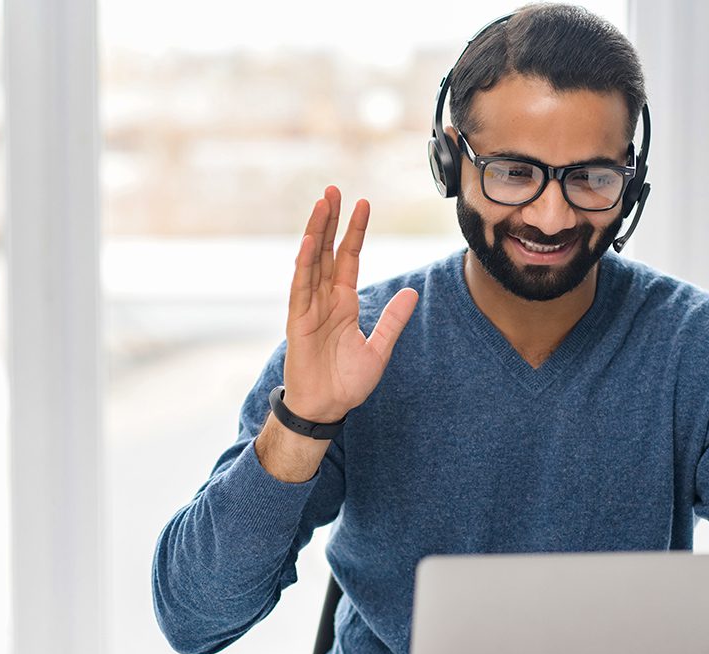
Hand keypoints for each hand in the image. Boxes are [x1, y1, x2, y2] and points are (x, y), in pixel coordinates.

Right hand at [283, 186, 417, 421]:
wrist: (326, 408)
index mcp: (344, 302)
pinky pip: (300, 288)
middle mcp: (324, 299)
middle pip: (326, 251)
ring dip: (315, 232)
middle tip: (333, 189)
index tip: (362, 204)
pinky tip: (308, 242)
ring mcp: (308, 308)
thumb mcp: (379, 349)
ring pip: (311, 261)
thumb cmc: (347, 382)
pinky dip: (303, 264)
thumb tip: (411, 292)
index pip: (348, 258)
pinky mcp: (297, 321)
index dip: (355, 232)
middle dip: (330, 221)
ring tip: (321, 203)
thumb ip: (393, 320)